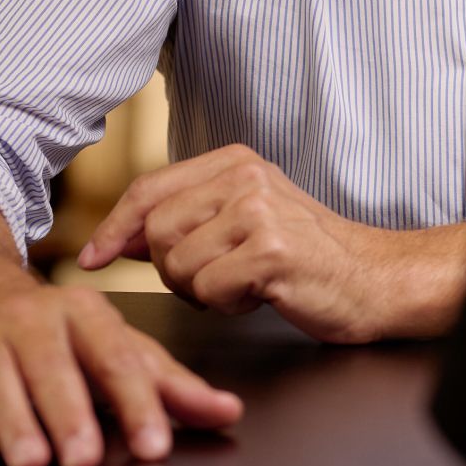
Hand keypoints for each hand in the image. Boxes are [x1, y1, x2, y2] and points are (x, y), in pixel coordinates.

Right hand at [0, 280, 240, 465]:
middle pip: (57, 370)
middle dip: (72, 416)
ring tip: (32, 463)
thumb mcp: (117, 347)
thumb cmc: (63, 336)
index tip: (154, 444)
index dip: (137, 403)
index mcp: (89, 313)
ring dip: (15, 424)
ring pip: (0, 382)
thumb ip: (170, 383)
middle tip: (86, 461)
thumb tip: (228, 411)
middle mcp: (38, 321)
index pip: (119, 359)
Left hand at [79, 144, 465, 341]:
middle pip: (157, 230)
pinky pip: (209, 289)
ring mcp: (259, 208)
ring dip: (203, 290)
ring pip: (179, 264)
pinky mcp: (271, 248)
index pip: (149, 189)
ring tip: (245, 282)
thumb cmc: (306, 256)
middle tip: (216, 278)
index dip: (114, 228)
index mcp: (236, 161)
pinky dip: (227, 304)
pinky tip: (261, 293)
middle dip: (172, 270)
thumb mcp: (244, 219)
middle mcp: (246, 175)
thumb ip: (188, 219)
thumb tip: (121, 237)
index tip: (93, 258)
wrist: (372, 277)